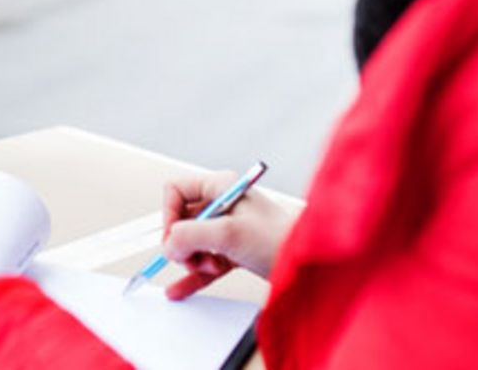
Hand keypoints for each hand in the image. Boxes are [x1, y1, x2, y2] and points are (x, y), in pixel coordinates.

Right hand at [161, 173, 302, 299]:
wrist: (309, 265)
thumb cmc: (280, 239)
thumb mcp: (228, 233)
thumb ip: (189, 235)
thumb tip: (168, 245)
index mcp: (221, 187)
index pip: (177, 191)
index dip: (169, 214)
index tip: (174, 236)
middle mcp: (223, 204)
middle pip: (182, 221)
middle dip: (183, 243)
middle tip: (192, 256)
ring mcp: (228, 228)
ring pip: (192, 243)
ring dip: (193, 260)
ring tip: (207, 267)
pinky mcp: (234, 250)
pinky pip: (204, 261)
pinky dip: (193, 276)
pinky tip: (180, 289)